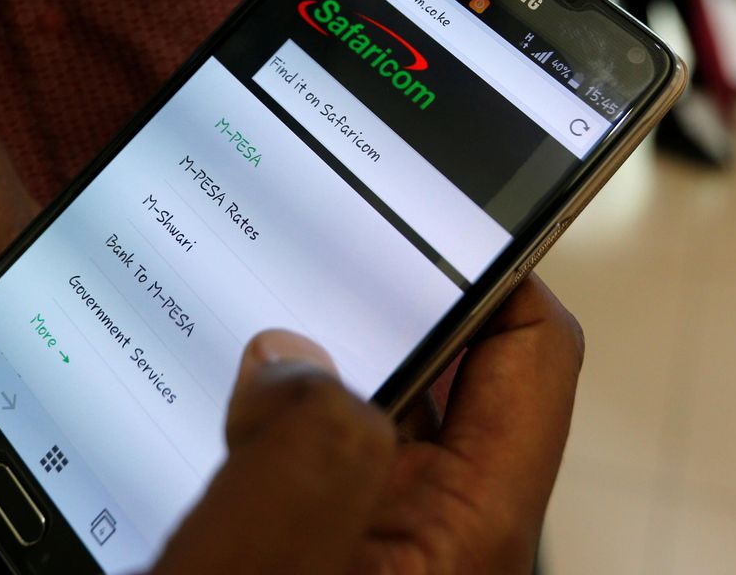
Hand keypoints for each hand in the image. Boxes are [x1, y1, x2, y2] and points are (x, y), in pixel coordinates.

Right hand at [152, 274, 582, 574]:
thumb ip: (295, 464)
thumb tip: (287, 355)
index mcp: (466, 529)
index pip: (529, 349)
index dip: (493, 258)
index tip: (420, 200)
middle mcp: (433, 520)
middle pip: (441, 361)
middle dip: (376, 293)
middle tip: (302, 235)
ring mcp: (374, 525)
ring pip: (362, 398)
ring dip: (310, 347)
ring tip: (242, 293)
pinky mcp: (319, 536)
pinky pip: (307, 439)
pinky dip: (267, 401)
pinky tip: (205, 385)